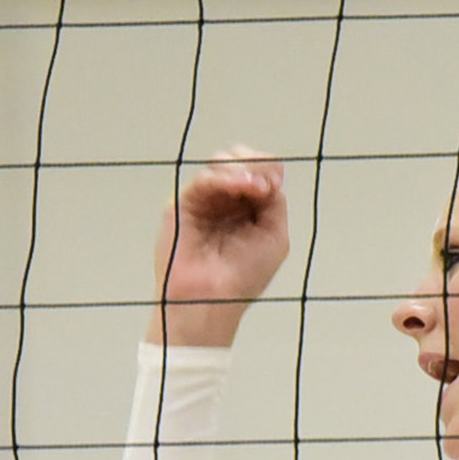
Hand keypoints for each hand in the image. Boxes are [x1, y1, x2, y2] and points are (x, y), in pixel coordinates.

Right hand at [146, 146, 289, 348]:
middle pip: (239, 159)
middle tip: (262, 186)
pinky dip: (223, 178)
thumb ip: (275, 203)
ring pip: (220, 163)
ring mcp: (204, 201)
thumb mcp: (275, 237)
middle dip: (255, 164)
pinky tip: (240, 186)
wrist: (212, 300)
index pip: (259, 170)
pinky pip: (203, 180)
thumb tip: (269, 175)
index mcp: (248, 208)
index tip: (273, 185)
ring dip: (241, 169)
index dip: (267, 169)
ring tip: (254, 188)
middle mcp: (225, 201)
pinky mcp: (182, 205)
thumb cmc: (243, 277)